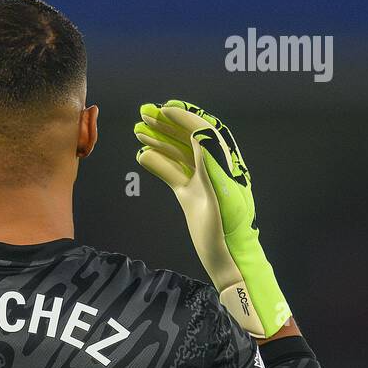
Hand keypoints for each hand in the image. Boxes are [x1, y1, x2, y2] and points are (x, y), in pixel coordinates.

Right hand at [135, 101, 289, 338]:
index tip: (164, 108)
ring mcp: (200, 181)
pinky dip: (158, 164)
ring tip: (137, 130)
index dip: (184, 117)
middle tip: (144, 113)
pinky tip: (142, 156)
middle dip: (167, 124)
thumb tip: (199, 132)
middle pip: (188, 137)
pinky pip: (172, 174)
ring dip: (159, 140)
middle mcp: (212, 167)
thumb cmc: (230, 230)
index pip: (204, 131)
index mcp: (224, 163)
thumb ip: (213, 162)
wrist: (228, 259)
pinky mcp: (190, 196)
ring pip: (178, 153)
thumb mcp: (224, 194)